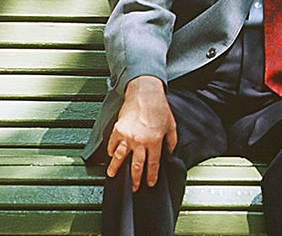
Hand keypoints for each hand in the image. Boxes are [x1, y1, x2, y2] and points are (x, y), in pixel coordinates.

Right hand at [106, 75, 177, 191]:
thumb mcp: (171, 125)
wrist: (145, 93)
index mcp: (154, 141)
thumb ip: (171, 141)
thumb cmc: (159, 108)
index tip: (150, 183)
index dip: (151, 176)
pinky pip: (112, 144)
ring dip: (116, 168)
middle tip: (133, 188)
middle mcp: (140, 141)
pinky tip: (110, 156)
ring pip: (119, 157)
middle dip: (135, 178)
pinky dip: (110, 151)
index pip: (153, 164)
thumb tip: (170, 153)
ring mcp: (127, 136)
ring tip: (112, 175)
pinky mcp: (118, 129)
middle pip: (136, 165)